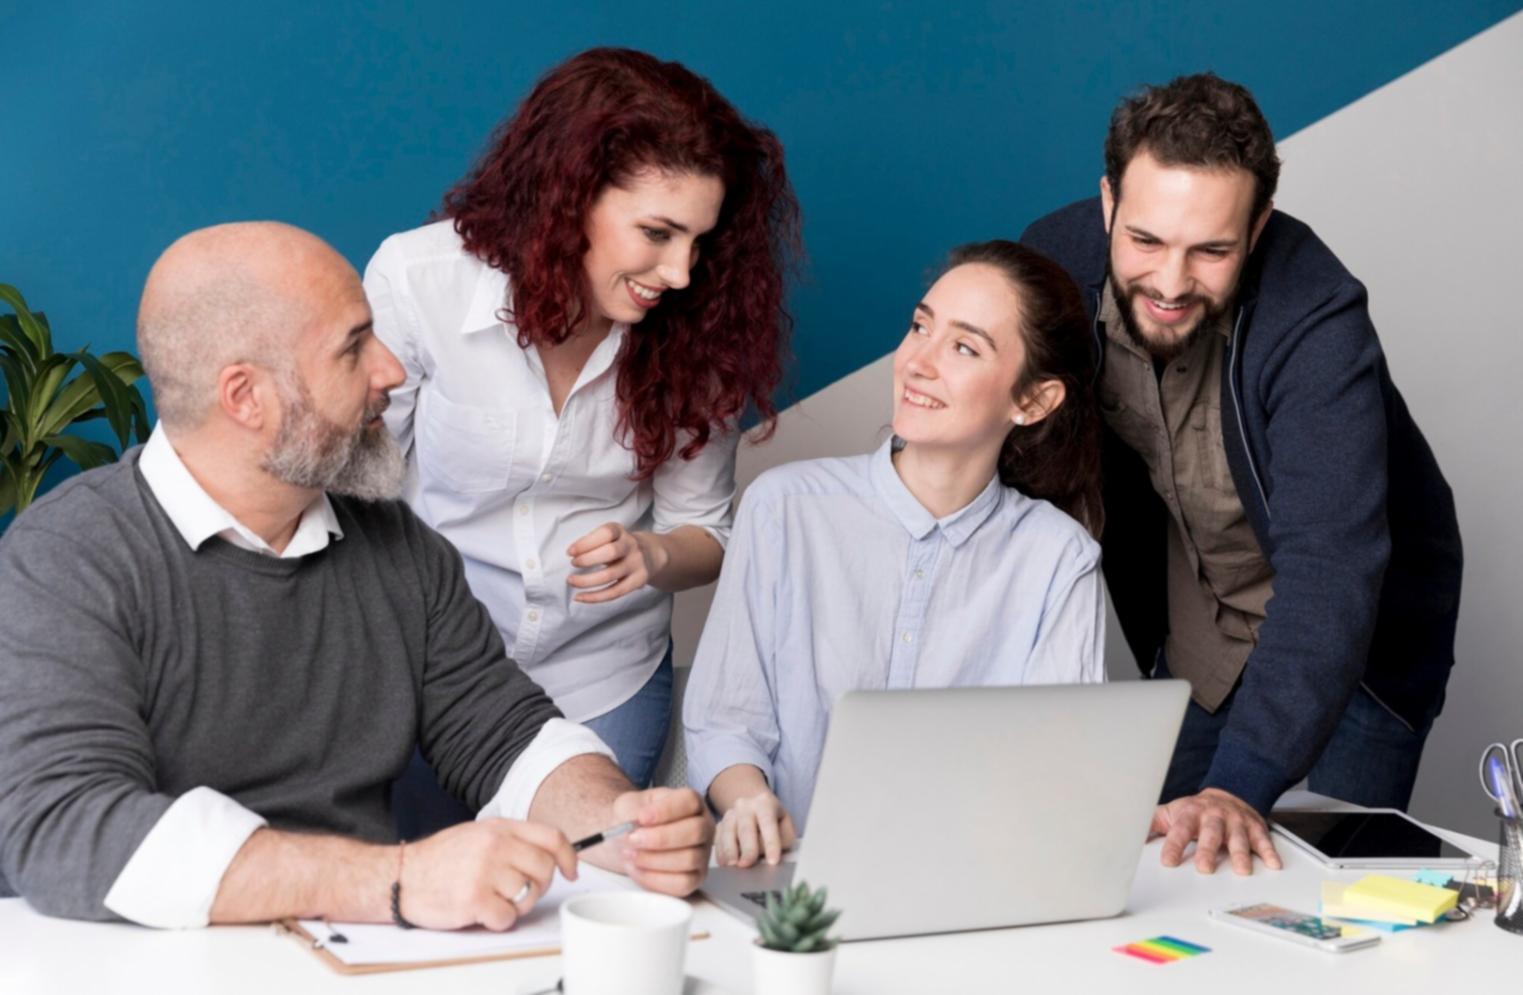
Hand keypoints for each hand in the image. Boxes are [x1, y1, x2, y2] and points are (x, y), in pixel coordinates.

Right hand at [399, 819, 577, 930]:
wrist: (399, 876)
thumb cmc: (440, 859)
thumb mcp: (477, 834)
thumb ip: (511, 840)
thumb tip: (552, 854)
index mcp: (499, 827)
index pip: (551, 837)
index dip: (569, 856)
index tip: (571, 871)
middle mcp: (494, 845)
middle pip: (544, 869)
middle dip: (538, 886)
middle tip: (518, 892)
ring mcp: (484, 871)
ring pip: (528, 896)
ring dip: (516, 905)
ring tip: (493, 900)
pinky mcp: (473, 899)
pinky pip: (508, 918)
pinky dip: (498, 921)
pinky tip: (481, 911)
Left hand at [566, 524, 666, 603]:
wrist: (652, 554)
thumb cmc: (621, 545)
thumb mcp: (611, 537)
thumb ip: (595, 543)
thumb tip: (573, 554)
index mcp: (621, 532)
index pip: (606, 533)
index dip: (586, 542)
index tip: (570, 552)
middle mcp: (631, 546)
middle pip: (610, 552)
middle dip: (587, 560)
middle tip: (573, 564)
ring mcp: (636, 564)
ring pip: (610, 575)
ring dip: (586, 581)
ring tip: (571, 581)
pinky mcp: (638, 581)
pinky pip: (614, 592)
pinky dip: (594, 597)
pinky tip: (580, 597)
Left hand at [606, 787, 713, 895]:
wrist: (626, 840)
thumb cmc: (633, 820)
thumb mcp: (627, 806)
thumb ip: (631, 812)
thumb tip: (634, 829)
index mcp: (691, 803)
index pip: (689, 801)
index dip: (666, 810)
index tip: (641, 817)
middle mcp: (703, 827)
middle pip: (695, 831)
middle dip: (660, 838)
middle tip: (633, 839)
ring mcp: (702, 854)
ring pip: (689, 859)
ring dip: (654, 859)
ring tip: (630, 854)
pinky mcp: (694, 879)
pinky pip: (682, 884)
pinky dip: (655, 878)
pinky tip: (635, 869)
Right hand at [715, 788, 796, 868]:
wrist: (756, 810)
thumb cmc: (775, 823)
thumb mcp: (785, 828)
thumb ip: (781, 840)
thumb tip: (766, 858)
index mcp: (765, 803)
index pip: (768, 823)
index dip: (771, 843)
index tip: (773, 861)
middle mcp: (745, 805)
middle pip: (745, 828)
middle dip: (747, 848)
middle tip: (747, 864)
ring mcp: (730, 814)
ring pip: (727, 832)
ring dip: (730, 851)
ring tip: (734, 865)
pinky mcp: (720, 824)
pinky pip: (718, 838)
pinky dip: (721, 852)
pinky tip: (725, 863)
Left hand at [1149, 788, 1282, 874]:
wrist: (1228, 793)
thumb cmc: (1195, 810)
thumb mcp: (1170, 813)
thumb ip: (1151, 826)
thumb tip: (1126, 839)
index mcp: (1191, 814)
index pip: (1180, 830)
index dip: (1173, 845)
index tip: (1168, 862)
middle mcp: (1214, 816)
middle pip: (1210, 833)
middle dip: (1207, 850)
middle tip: (1205, 868)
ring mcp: (1236, 821)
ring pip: (1238, 837)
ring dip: (1240, 853)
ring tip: (1242, 870)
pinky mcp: (1255, 827)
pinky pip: (1263, 840)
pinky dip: (1268, 852)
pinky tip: (1272, 864)